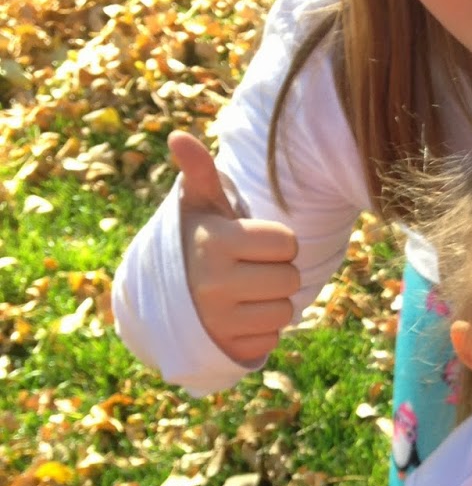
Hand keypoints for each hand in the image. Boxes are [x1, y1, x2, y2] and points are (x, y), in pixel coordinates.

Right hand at [169, 131, 299, 363]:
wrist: (165, 295)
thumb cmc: (198, 240)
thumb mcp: (200, 206)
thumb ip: (200, 171)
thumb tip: (178, 136)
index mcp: (216, 243)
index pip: (288, 243)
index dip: (277, 242)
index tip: (252, 242)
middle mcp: (214, 284)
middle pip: (292, 279)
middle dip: (278, 272)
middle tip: (250, 269)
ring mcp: (219, 321)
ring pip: (286, 311)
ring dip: (273, 301)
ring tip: (245, 292)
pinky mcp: (226, 349)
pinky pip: (272, 339)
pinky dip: (262, 329)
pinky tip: (239, 317)